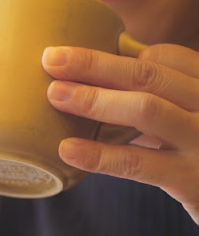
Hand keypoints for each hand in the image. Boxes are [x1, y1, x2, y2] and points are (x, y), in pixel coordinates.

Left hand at [42, 44, 198, 224]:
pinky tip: (67, 149)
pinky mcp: (192, 179)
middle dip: (94, 64)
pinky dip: (100, 155)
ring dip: (94, 99)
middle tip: (51, 59)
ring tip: (54, 95)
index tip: (72, 58)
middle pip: (147, 75)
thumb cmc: (198, 150)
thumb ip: (155, 100)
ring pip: (146, 109)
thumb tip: (92, 84)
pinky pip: (139, 162)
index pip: (162, 57)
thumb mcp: (186, 116)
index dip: (114, 56)